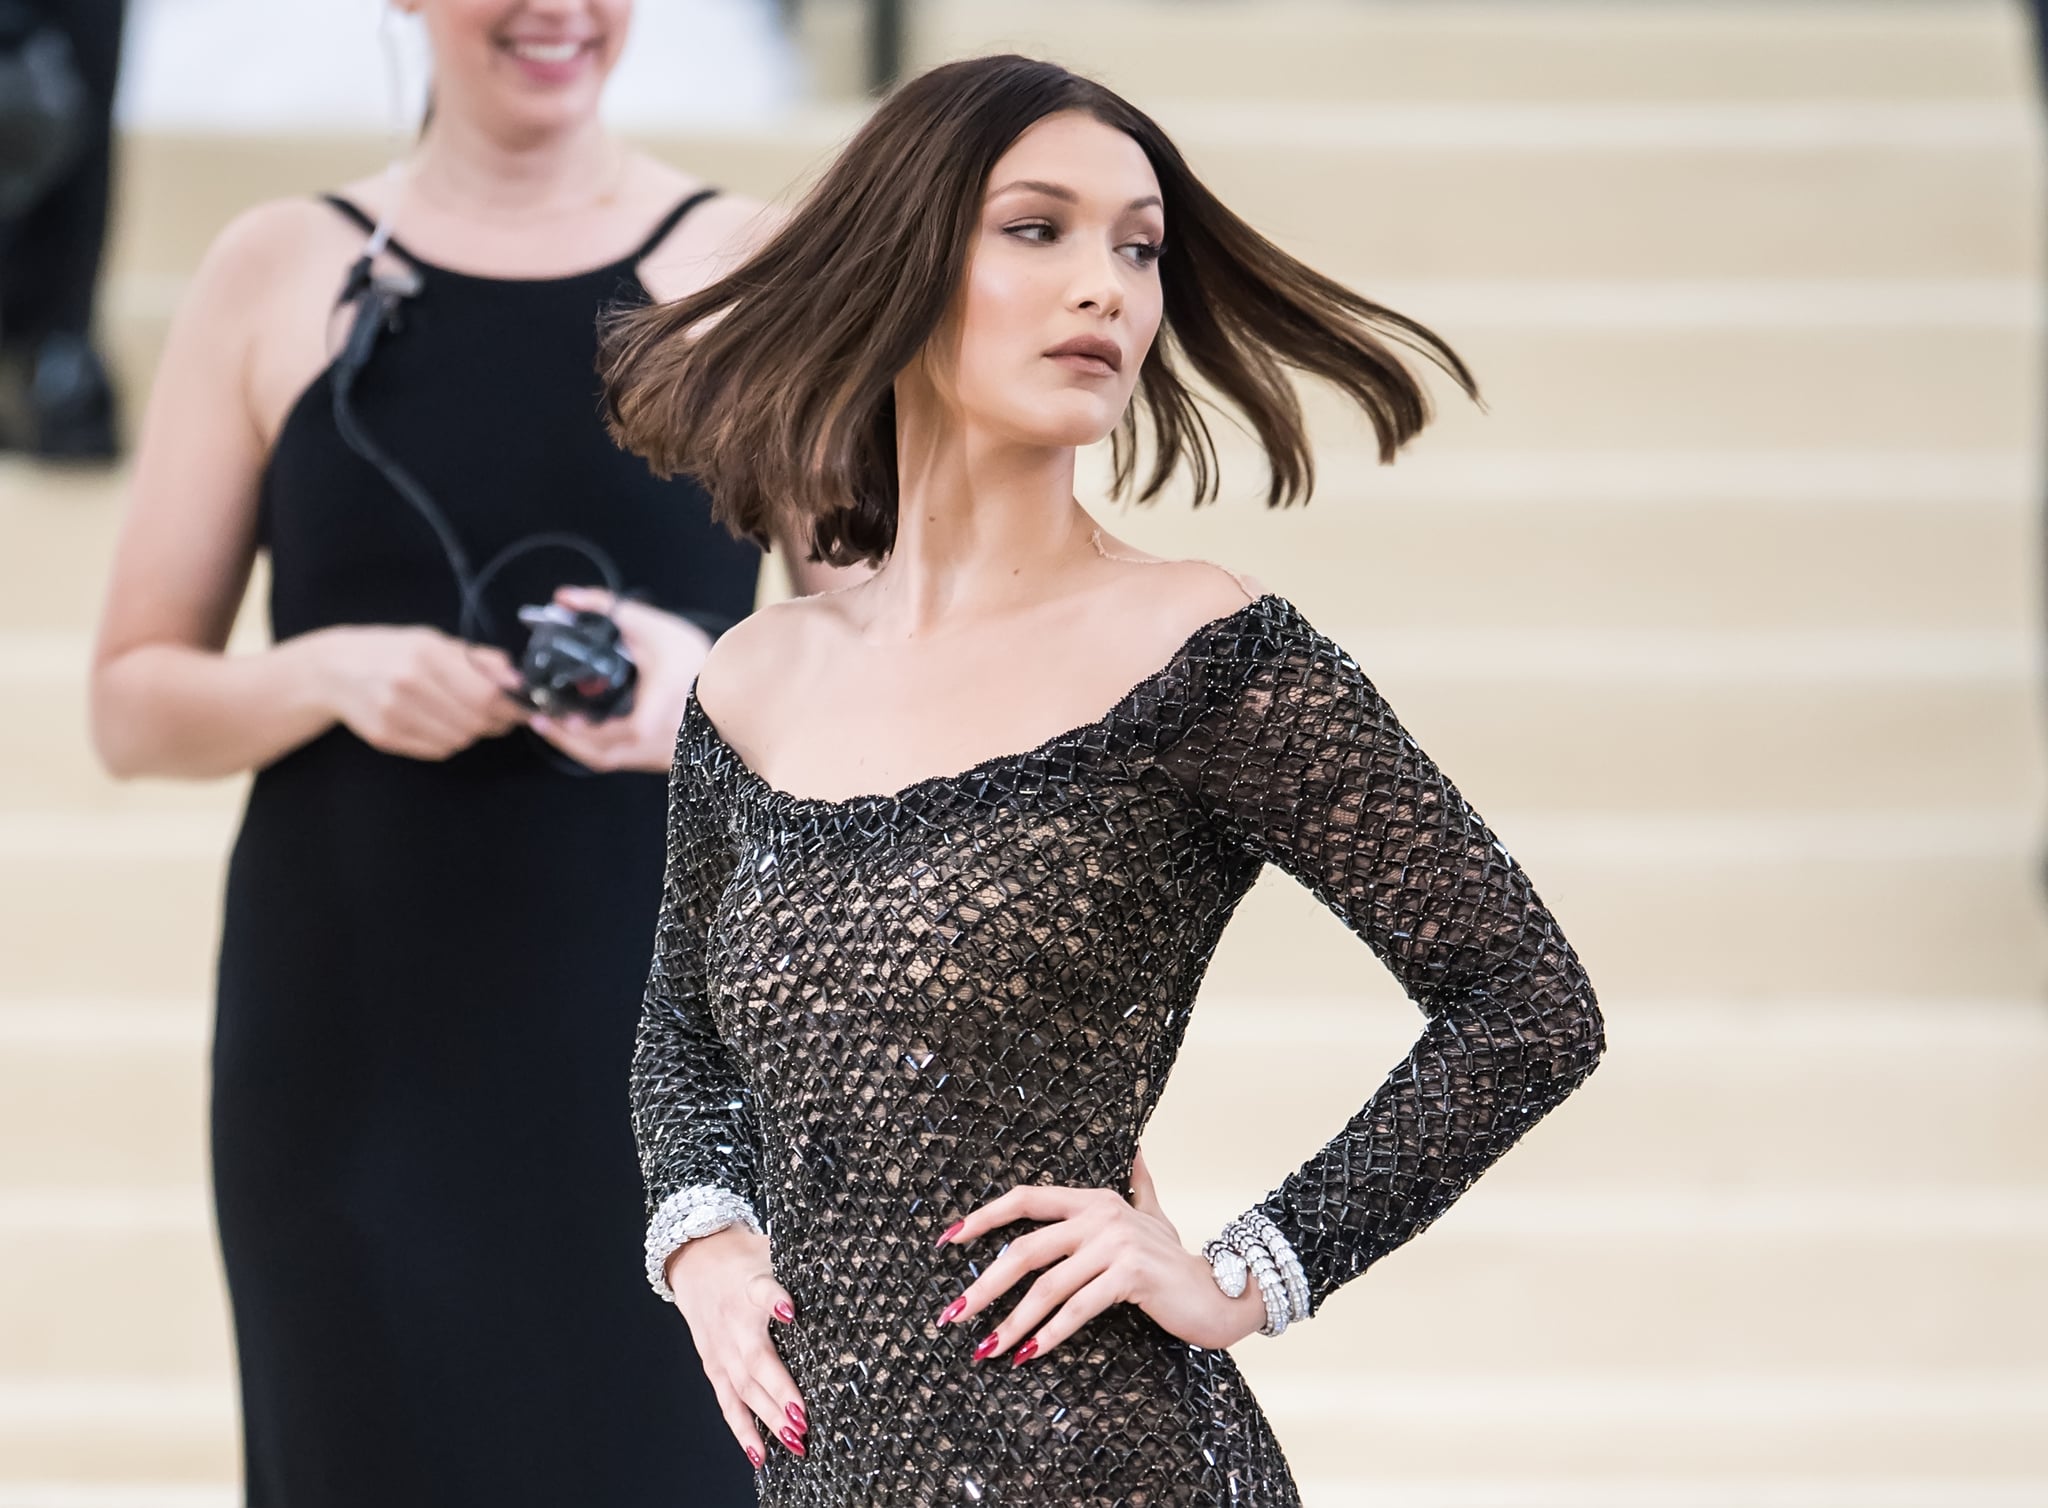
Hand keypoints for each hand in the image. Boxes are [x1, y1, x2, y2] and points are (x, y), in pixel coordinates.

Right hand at [310, 624, 527, 759]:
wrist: (334, 670)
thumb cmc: (393, 651)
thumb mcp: (434, 641)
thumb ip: (479, 659)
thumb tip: (518, 679)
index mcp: (426, 654)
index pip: (486, 693)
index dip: (512, 706)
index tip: (524, 707)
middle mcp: (409, 685)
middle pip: (476, 720)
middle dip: (498, 722)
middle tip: (502, 715)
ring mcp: (395, 714)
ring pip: (460, 739)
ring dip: (475, 732)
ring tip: (470, 716)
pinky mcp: (387, 738)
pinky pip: (438, 750)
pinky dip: (451, 741)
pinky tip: (444, 724)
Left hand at [528, 586, 712, 772]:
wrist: (725, 685)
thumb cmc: (692, 657)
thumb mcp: (653, 625)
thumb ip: (608, 608)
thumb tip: (564, 597)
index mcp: (667, 702)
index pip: (637, 728)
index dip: (598, 732)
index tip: (564, 719)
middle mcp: (665, 734)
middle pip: (607, 750)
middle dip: (567, 737)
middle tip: (539, 718)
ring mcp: (662, 751)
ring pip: (609, 759)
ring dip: (575, 745)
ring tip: (548, 724)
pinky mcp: (657, 758)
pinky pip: (617, 760)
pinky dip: (591, 748)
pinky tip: (574, 733)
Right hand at [664, 1225, 808, 1466]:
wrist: (695, 1260)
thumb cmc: (745, 1257)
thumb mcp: (772, 1249)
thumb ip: (804, 1264)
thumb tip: (852, 1264)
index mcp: (752, 1283)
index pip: (763, 1288)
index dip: (775, 1300)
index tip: (790, 1310)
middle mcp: (735, 1320)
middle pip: (755, 1357)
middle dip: (779, 1388)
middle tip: (803, 1416)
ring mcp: (721, 1347)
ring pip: (743, 1387)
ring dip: (768, 1417)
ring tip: (795, 1440)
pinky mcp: (713, 1365)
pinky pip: (728, 1402)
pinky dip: (742, 1430)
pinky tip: (760, 1454)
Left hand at [932, 1148, 1266, 1366]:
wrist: (1223, 1292)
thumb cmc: (1176, 1262)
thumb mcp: (1152, 1216)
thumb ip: (1137, 1184)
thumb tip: (1135, 1150)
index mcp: (1094, 1199)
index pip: (1026, 1199)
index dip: (983, 1216)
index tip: (947, 1239)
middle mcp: (1101, 1215)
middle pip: (1025, 1248)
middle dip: (984, 1285)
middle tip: (953, 1315)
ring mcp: (1117, 1243)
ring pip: (1048, 1285)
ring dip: (1011, 1321)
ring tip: (986, 1349)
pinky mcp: (1132, 1275)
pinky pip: (1078, 1308)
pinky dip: (1049, 1334)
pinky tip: (1027, 1354)